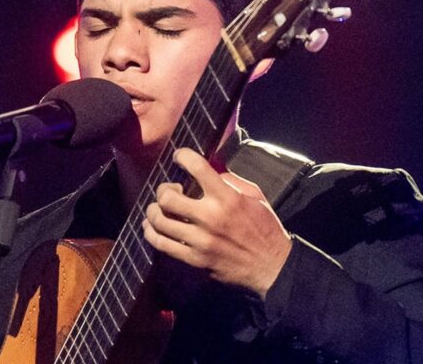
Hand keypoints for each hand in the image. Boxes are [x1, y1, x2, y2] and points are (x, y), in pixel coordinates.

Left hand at [142, 147, 291, 298]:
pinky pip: (162, 244)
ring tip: (158, 209)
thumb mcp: (255, 196)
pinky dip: (151, 233)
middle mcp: (210, 217)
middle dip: (163, 190)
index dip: (182, 156)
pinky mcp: (195, 259)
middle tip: (169, 191)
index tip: (179, 157)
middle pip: (167, 198)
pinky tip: (151, 227)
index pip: (196, 167)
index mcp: (227, 198)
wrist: (272, 267)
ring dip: (153, 211)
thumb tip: (209, 170)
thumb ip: (231, 180)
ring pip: (160, 221)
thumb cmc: (265, 228)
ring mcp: (200, 240)